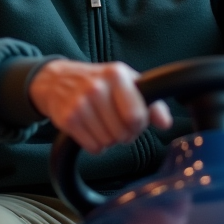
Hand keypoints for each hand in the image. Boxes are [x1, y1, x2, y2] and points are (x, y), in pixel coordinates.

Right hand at [28, 59, 171, 153]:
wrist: (58, 79)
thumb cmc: (100, 82)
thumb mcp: (127, 82)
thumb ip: (152, 102)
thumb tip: (165, 123)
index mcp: (116, 75)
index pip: (136, 116)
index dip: (139, 125)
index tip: (134, 121)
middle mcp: (96, 87)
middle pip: (122, 133)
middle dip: (124, 134)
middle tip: (116, 123)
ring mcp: (79, 104)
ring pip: (108, 142)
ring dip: (109, 139)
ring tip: (102, 124)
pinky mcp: (67, 119)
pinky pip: (93, 147)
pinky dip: (95, 144)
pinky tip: (91, 129)